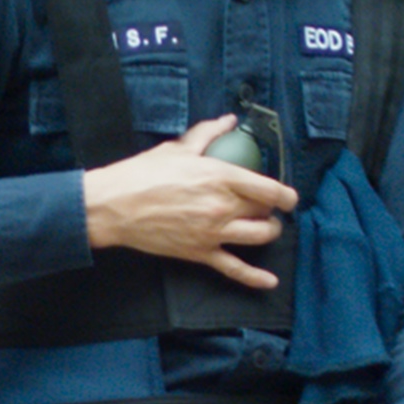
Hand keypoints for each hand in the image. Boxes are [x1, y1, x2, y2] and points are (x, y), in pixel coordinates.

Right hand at [81, 115, 300, 288]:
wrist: (115, 206)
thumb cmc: (143, 174)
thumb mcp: (178, 148)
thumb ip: (208, 133)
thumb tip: (229, 120)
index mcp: (221, 177)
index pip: (269, 189)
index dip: (286, 195)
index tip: (288, 197)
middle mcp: (223, 207)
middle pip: (265, 213)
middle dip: (271, 211)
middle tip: (265, 208)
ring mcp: (213, 233)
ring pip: (259, 237)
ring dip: (268, 233)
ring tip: (264, 228)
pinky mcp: (200, 253)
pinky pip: (235, 268)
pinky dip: (255, 278)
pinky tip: (270, 282)